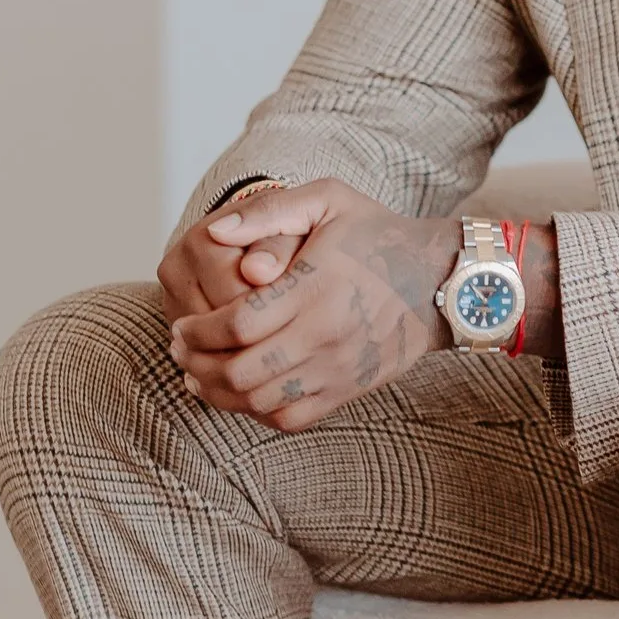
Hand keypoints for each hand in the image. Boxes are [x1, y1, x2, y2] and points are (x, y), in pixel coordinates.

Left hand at [166, 179, 461, 430]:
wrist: (438, 279)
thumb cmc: (376, 233)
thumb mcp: (329, 200)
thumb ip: (269, 210)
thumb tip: (214, 232)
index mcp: (316, 286)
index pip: (239, 324)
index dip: (199, 331)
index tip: (181, 325)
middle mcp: (327, 333)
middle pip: (242, 371)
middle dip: (198, 364)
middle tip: (180, 350)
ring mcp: (338, 368)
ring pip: (260, 401)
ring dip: (218, 393)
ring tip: (197, 374)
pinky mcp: (348, 390)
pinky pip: (290, 418)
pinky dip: (255, 412)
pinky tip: (240, 393)